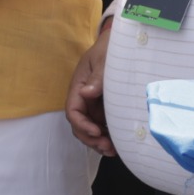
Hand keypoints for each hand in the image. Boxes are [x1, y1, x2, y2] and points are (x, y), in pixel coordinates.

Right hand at [66, 19, 115, 155]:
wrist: (120, 43)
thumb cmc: (109, 49)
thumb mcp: (103, 60)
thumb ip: (96, 77)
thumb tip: (86, 93)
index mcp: (79, 87)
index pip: (73, 111)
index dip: (82, 125)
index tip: (97, 132)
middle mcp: (84, 98)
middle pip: (80, 125)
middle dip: (90, 139)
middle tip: (107, 147)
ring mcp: (95, 104)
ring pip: (91, 128)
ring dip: (98, 142)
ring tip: (113, 151)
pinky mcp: (106, 108)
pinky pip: (103, 125)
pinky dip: (107, 137)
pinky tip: (117, 145)